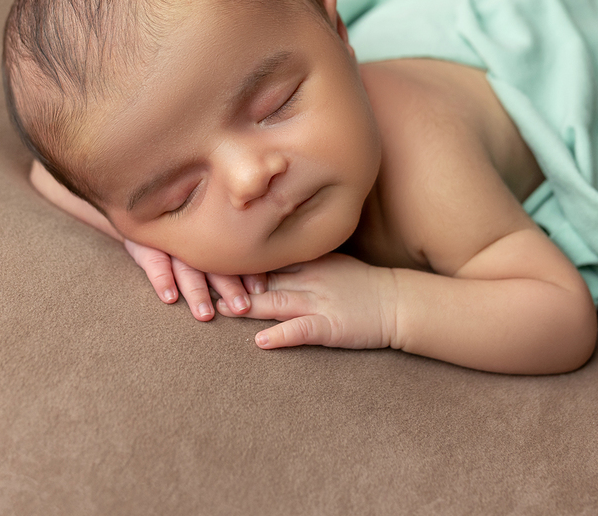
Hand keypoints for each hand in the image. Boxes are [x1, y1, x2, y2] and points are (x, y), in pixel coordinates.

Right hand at [124, 239, 268, 321]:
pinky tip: (170, 298)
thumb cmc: (179, 225)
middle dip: (228, 287)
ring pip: (185, 267)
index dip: (247, 271)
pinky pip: (153, 262)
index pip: (232, 253)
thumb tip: (265, 271)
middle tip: (241, 308)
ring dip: (196, 291)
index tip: (259, 290)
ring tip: (206, 314)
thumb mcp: (201, 226)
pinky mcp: (144, 245)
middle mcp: (191, 236)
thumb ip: (230, 242)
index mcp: (209, 234)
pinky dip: (161, 279)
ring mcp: (167, 240)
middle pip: (212, 263)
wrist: (140, 210)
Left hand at [217, 253, 398, 349]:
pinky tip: (260, 341)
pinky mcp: (330, 326)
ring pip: (275, 302)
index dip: (236, 258)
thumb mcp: (329, 261)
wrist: (398, 302)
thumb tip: (265, 256)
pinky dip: (280, 335)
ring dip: (245, 307)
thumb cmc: (362, 284)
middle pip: (263, 277)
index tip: (207, 257)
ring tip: (217, 310)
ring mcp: (319, 301)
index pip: (265, 255)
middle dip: (231, 281)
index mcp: (308, 260)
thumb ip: (298, 259)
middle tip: (200, 281)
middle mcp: (309, 277)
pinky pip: (301, 330)